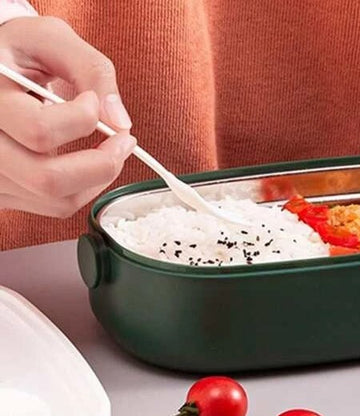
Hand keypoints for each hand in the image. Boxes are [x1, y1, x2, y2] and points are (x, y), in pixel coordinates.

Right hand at [0, 16, 135, 217]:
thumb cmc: (22, 52)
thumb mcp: (52, 41)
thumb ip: (92, 70)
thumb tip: (120, 121)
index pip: (39, 130)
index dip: (82, 119)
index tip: (93, 101)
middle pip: (47, 179)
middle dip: (102, 164)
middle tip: (123, 142)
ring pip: (56, 199)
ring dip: (98, 178)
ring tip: (110, 150)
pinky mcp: (7, 192)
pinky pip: (56, 206)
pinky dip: (85, 188)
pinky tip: (88, 163)